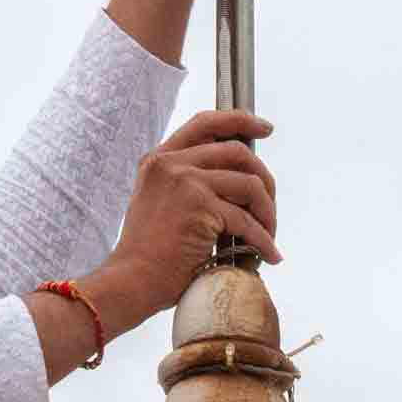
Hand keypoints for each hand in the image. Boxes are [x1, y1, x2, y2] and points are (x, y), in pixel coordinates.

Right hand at [89, 108, 281, 325]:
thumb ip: (187, 182)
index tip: (264, 128)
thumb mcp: (159, 202)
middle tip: (270, 206)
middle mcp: (171, 163)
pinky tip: (268, 255)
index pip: (205, 123)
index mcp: (159, 159)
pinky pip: (248, 221)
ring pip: (250, 184)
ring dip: (267, 213)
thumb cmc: (148, 253)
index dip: (239, 120)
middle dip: (264, 179)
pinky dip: (264, 241)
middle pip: (237, 152)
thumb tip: (237, 179)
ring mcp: (185, 181)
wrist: (131, 280)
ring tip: (269, 235)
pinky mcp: (200, 206)